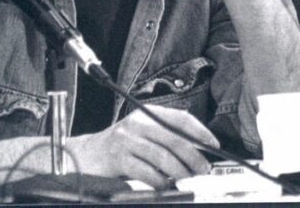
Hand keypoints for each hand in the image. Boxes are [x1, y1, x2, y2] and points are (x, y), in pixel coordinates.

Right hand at [72, 105, 218, 187]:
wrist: (86, 155)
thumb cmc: (120, 146)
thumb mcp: (142, 132)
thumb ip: (165, 134)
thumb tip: (198, 147)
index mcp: (148, 113)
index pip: (180, 118)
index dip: (200, 131)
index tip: (213, 144)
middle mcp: (138, 123)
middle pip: (174, 139)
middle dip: (194, 156)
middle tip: (203, 169)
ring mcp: (127, 140)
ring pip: (163, 157)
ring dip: (180, 171)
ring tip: (188, 179)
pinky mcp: (118, 158)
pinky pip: (147, 172)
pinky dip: (160, 181)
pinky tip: (166, 185)